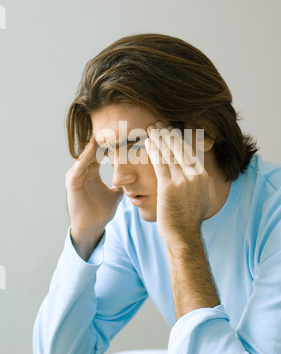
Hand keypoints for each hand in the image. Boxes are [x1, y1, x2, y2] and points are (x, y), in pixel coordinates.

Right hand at [65, 135, 123, 258]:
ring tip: (104, 132)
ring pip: (86, 156)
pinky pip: (79, 166)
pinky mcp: (72, 183)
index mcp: (92, 172)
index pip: (101, 153)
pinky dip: (86, 157)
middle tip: (114, 126)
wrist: (92, 228)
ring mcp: (76, 175)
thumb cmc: (102, 212)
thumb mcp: (116, 194)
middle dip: (103, 140)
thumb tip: (135, 177)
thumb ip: (123, 184)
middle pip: (93, 151)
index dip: (111, 144)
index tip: (123, 134)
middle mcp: (83, 171)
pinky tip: (93, 148)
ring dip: (94, 145)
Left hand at [145, 122, 215, 248]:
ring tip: (151, 128)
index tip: (170, 128)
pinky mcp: (169, 187)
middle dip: (168, 133)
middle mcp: (195, 176)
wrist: (184, 235)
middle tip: (158, 123)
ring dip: (159, 138)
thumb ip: (202, 181)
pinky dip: (153, 151)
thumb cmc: (189, 217)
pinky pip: (160, 163)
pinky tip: (148, 143)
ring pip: (169, 153)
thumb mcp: (203, 196)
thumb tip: (201, 170)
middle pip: (179, 148)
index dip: (179, 137)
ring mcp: (183, 181)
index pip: (190, 150)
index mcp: (203, 176)